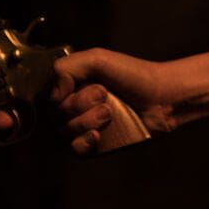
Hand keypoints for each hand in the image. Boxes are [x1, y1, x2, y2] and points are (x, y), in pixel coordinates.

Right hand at [48, 48, 180, 154]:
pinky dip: (83, 143)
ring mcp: (84, 126)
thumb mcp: (97, 58)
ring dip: (86, 121)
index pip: (47, 96)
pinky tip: (97, 135)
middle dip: (80, 105)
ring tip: (109, 113)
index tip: (87, 84)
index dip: (63, 93)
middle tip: (104, 96)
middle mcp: (75, 106)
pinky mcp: (95, 145)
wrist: (161, 97)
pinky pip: (74, 150)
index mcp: (72, 86)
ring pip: (64, 132)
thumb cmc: (133, 75)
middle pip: (55, 115)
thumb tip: (53, 95)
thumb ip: (67, 67)